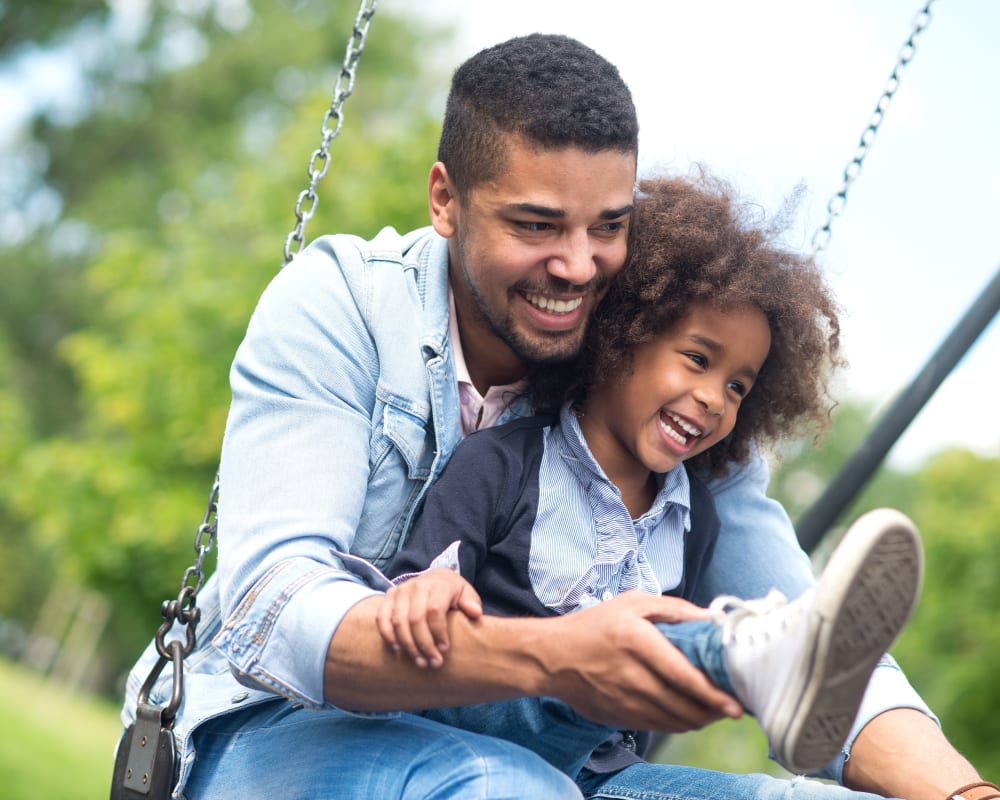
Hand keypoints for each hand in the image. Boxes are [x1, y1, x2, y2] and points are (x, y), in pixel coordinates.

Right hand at [376, 569, 482, 667]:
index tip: (444, 649)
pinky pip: (382, 618)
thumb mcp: (465, 593)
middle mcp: (417, 586)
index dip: (438, 633)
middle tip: (432, 663)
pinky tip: (398, 649)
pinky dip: (388, 635)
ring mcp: (400, 591)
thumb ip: (471, 602)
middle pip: (416, 619)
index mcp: (438, 585)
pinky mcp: (389, 597)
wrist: (434, 577)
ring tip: (419, 661)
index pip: (434, 611)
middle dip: (424, 645)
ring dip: (408, 645)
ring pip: (399, 621)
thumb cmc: (452, 591)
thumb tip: (475, 613)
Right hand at [539, 591, 742, 731]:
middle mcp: (630, 674)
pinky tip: (687, 714)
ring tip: (714, 711)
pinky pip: (658, 727)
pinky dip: (678, 724)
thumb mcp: (632, 603)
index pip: (682, 676)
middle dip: (712, 711)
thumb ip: (674, 609)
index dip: (712, 694)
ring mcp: (623, 700)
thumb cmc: (595, 625)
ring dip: (698, 720)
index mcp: (635, 640)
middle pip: (682, 705)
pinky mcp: (618, 717)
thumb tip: (711, 618)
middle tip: (731, 707)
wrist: (551, 656)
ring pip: (673, 721)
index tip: (735, 704)